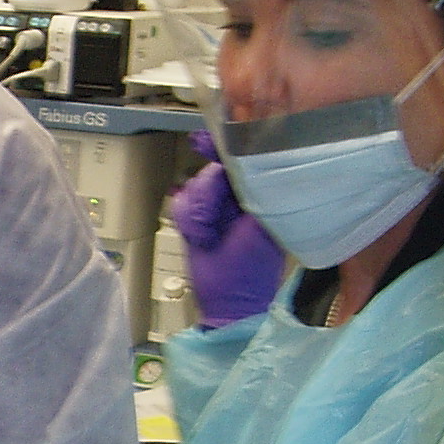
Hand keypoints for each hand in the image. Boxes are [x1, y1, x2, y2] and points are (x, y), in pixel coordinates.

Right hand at [170, 156, 284, 327]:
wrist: (226, 301)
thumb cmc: (251, 270)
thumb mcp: (260, 225)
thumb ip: (254, 190)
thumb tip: (242, 164)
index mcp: (262, 193)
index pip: (244, 159)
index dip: (226, 146)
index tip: (207, 141)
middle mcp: (239, 196)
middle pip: (212, 172)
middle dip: (207, 197)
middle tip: (211, 223)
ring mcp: (216, 208)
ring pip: (193, 188)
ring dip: (197, 214)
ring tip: (208, 237)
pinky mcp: (196, 219)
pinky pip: (181, 204)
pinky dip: (187, 222)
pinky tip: (200, 238)